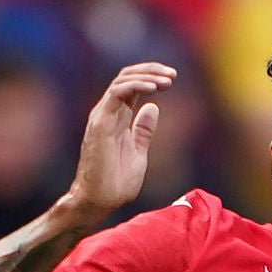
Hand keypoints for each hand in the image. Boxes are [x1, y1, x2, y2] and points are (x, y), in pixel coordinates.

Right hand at [61, 63, 171, 223]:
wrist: (99, 201)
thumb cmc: (115, 182)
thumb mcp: (138, 152)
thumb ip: (143, 130)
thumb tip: (153, 107)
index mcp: (117, 118)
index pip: (132, 85)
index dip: (151, 77)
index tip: (172, 79)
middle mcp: (108, 112)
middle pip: (126, 77)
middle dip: (151, 70)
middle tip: (173, 74)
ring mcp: (102, 116)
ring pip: (121, 80)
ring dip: (146, 76)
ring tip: (167, 80)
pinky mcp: (100, 123)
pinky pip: (116, 93)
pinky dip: (136, 86)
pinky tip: (153, 88)